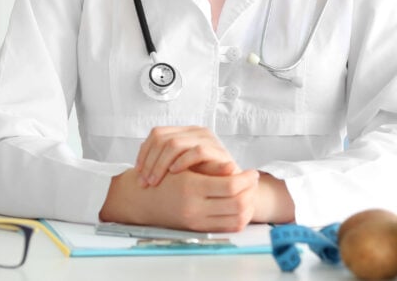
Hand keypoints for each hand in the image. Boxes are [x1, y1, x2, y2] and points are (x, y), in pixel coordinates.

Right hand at [100, 168, 258, 231]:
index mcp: (191, 189)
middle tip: (254, 181)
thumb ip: (209, 167)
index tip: (252, 172)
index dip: (246, 179)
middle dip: (251, 192)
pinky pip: (227, 228)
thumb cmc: (162, 178)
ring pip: (236, 219)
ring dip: (248, 205)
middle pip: (238, 205)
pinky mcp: (199, 229)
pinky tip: (241, 205)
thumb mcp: (184, 167)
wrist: (141, 201)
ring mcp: (197, 222)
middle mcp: (195, 209)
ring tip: (250, 192)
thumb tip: (233, 166)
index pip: (231, 188)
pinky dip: (239, 218)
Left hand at [135, 126, 237, 186]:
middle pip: (162, 138)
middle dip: (149, 161)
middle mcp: (194, 132)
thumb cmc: (203, 178)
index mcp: (184, 133)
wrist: (232, 186)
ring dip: (160, 164)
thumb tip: (136, 169)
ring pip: (174, 144)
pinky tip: (174, 174)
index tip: (138, 173)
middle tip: (144, 181)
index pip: (156, 134)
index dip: (144, 153)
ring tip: (155, 181)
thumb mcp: (179, 169)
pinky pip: (196, 151)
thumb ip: (162, 163)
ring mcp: (206, 139)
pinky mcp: (217, 150)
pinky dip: (182, 162)